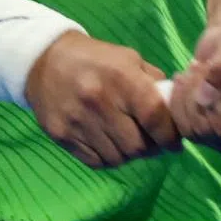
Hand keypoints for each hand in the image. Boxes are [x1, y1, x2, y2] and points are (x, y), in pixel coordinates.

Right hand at [25, 31, 181, 169]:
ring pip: (118, 158)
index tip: (175, 142)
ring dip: (130, 155)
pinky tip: (111, 144)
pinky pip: (97, 162)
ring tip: (130, 141)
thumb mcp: (128, 58)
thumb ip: (153, 82)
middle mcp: (99, 101)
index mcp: (120, 77)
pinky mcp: (63, 137)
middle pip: (137, 145)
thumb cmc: (95, 58)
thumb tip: (174, 107)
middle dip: (151, 148)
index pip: (154, 115)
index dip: (169, 134)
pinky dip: (110, 158)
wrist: (45, 60)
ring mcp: (78, 122)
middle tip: (153, 142)